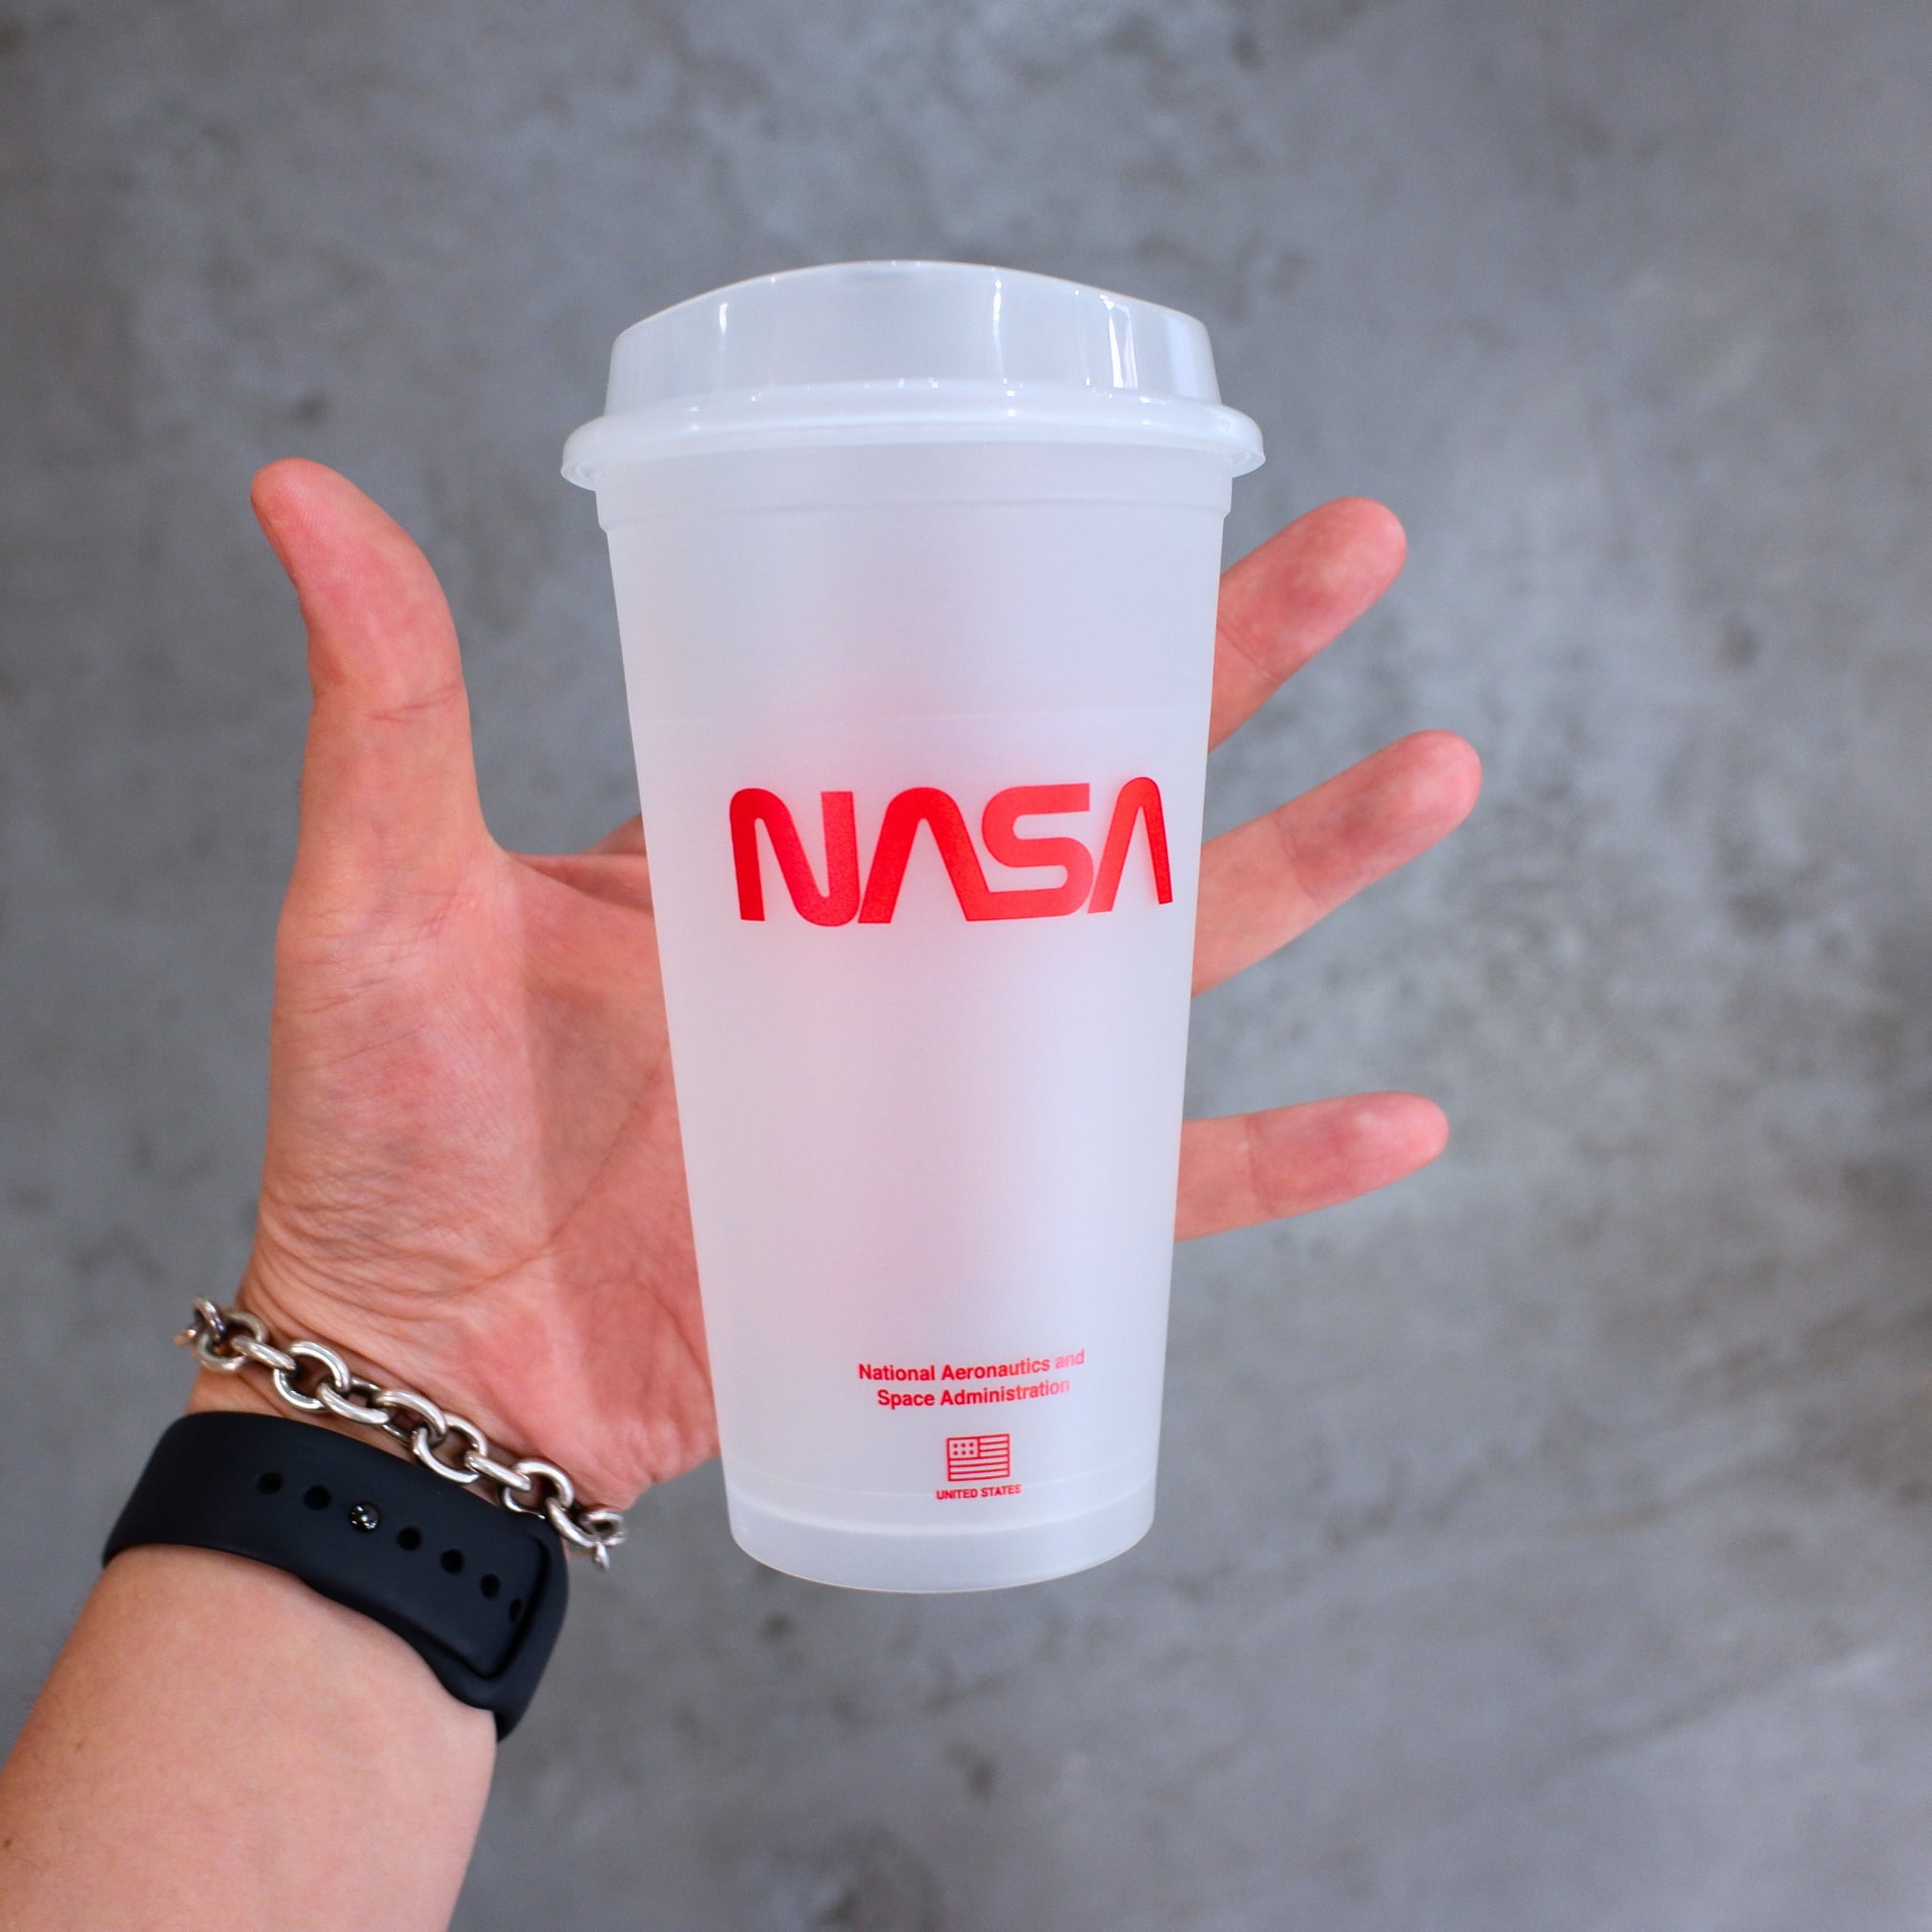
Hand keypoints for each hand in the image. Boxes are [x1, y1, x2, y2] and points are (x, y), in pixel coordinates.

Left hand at [208, 461, 1478, 1508]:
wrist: (437, 1377)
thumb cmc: (393, 1142)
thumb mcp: (388, 900)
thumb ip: (387, 710)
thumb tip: (303, 486)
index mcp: (774, 851)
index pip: (941, 685)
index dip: (1055, 588)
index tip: (1158, 496)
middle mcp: (880, 951)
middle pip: (1095, 792)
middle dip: (1233, 677)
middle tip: (1358, 565)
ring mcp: (938, 1096)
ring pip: (1160, 972)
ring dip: (1304, 875)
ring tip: (1431, 781)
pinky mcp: (969, 1236)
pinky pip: (1153, 1200)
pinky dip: (1275, 1168)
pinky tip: (1403, 1126)